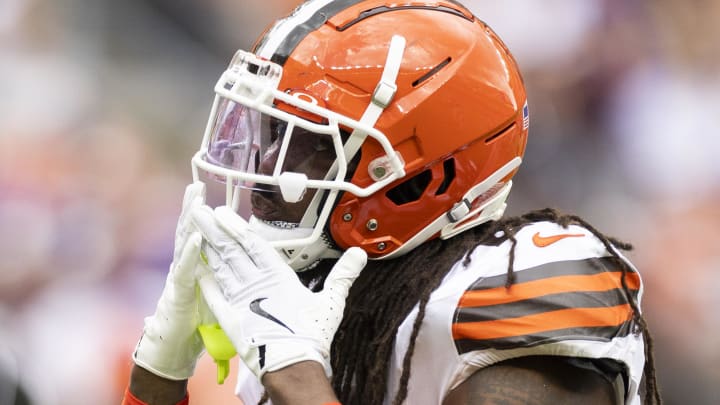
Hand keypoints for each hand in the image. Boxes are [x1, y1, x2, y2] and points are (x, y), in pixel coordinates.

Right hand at [133, 182, 206, 379]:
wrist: (174, 351)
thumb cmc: (194, 324)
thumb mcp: (214, 295)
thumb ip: (220, 277)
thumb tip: (239, 263)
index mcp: (195, 266)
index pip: (200, 235)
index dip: (203, 215)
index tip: (208, 193)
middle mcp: (184, 268)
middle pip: (188, 232)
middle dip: (192, 208)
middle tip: (196, 185)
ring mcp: (179, 278)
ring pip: (183, 244)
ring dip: (189, 221)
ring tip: (194, 200)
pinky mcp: (177, 293)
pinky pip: (184, 269)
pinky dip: (190, 253)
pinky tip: (195, 238)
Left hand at [192, 205, 366, 379]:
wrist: (293, 366)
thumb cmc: (312, 335)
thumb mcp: (332, 301)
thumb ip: (342, 275)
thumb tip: (359, 254)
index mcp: (278, 277)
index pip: (253, 244)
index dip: (237, 226)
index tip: (223, 211)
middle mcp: (255, 284)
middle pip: (231, 250)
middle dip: (214, 230)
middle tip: (199, 212)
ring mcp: (240, 301)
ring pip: (220, 268)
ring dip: (207, 248)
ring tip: (195, 231)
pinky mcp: (231, 319)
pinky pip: (214, 297)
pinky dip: (205, 283)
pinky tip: (196, 270)